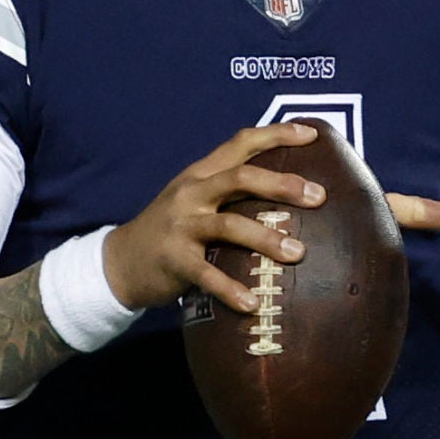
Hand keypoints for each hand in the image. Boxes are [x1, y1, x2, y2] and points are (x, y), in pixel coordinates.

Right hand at [101, 124, 321, 313]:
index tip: (312, 135)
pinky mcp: (174, 259)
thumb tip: (292, 196)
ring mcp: (181, 225)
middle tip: (319, 196)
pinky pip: (207, 275)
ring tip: (298, 253)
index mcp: (201, 173)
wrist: (120, 261)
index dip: (276, 134)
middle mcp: (192, 193)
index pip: (240, 143)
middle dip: (282, 184)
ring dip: (266, 238)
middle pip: (240, 178)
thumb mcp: (195, 199)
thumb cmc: (173, 230)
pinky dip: (231, 289)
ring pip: (229, 225)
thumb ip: (232, 192)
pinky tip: (253, 304)